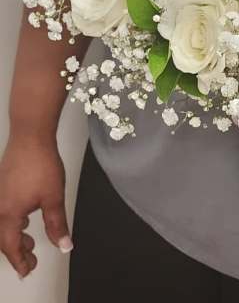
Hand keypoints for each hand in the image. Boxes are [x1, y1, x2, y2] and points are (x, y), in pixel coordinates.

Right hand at [0, 134, 71, 278]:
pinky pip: (2, 212)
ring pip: (2, 225)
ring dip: (15, 236)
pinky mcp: (1, 186)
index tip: (29, 270)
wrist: (30, 138)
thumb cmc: (41, 166)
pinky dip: (12, 221)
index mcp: (8, 215)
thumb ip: (57, 225)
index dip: (20, 261)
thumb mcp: (54, 198)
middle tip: (32, 259)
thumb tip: (64, 246)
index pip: (11, 247)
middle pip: (3, 238)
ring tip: (30, 239)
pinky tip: (25, 216)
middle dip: (17, 251)